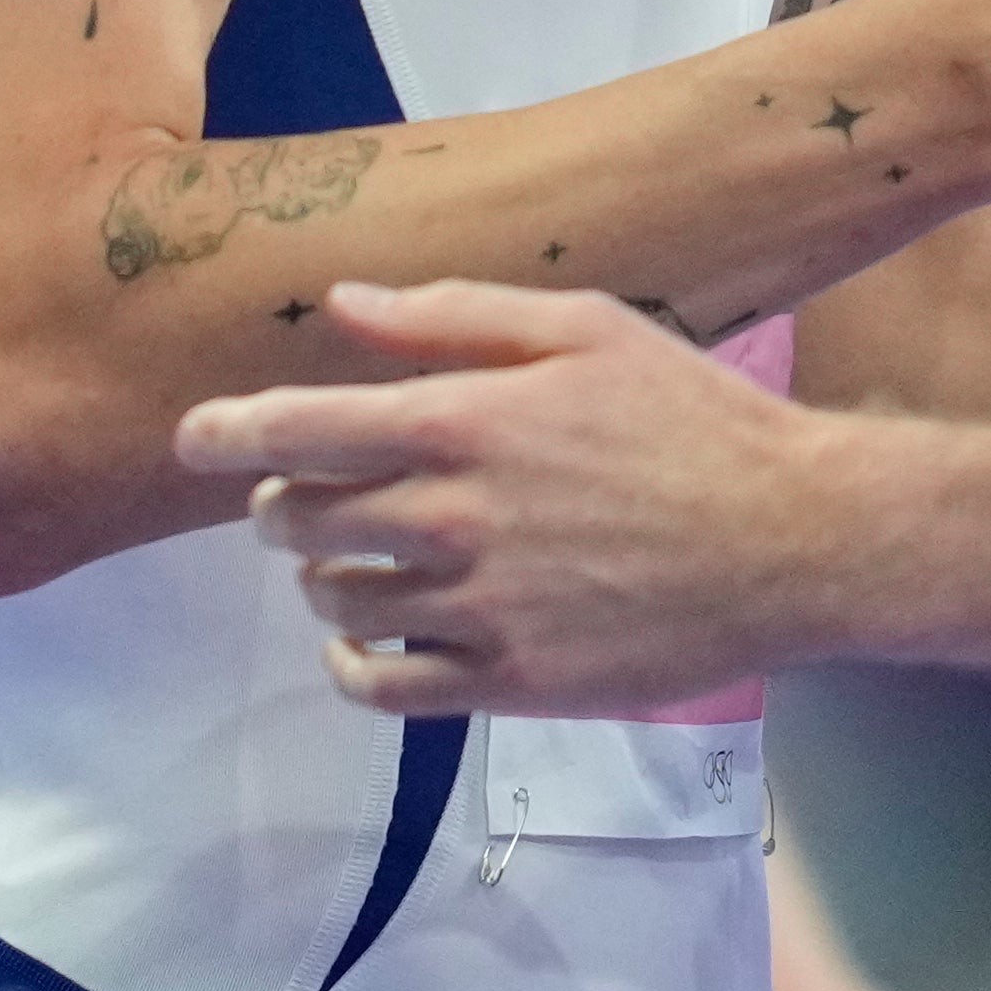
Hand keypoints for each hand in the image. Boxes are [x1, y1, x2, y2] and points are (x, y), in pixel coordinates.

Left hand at [175, 280, 852, 713]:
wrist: (793, 538)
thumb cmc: (694, 418)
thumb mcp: (587, 328)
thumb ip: (454, 316)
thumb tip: (347, 304)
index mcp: (468, 419)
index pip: (301, 428)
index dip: (230, 432)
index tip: (197, 437)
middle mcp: (456, 514)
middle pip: (300, 519)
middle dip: (279, 504)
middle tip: (300, 497)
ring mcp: (479, 605)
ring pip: (332, 599)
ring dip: (317, 576)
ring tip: (346, 560)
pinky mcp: (509, 678)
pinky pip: (383, 686)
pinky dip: (349, 663)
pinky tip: (362, 640)